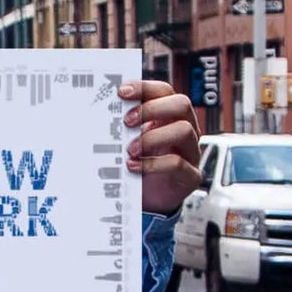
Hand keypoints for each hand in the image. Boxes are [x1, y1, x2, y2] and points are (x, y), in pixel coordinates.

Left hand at [120, 80, 201, 216]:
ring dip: (153, 137)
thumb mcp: (129, 144)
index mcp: (170, 117)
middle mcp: (185, 130)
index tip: (121, 92)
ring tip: (130, 150)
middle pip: (181, 104)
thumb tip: (100, 114)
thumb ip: (123, 129)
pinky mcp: (190, 176)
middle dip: (152, 109)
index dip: (145, 88)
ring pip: (184, 130)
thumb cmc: (139, 168)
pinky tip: (134, 167)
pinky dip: (153, 164)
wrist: (149, 203)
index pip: (164, 91)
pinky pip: (178, 163)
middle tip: (127, 122)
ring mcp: (191, 152)